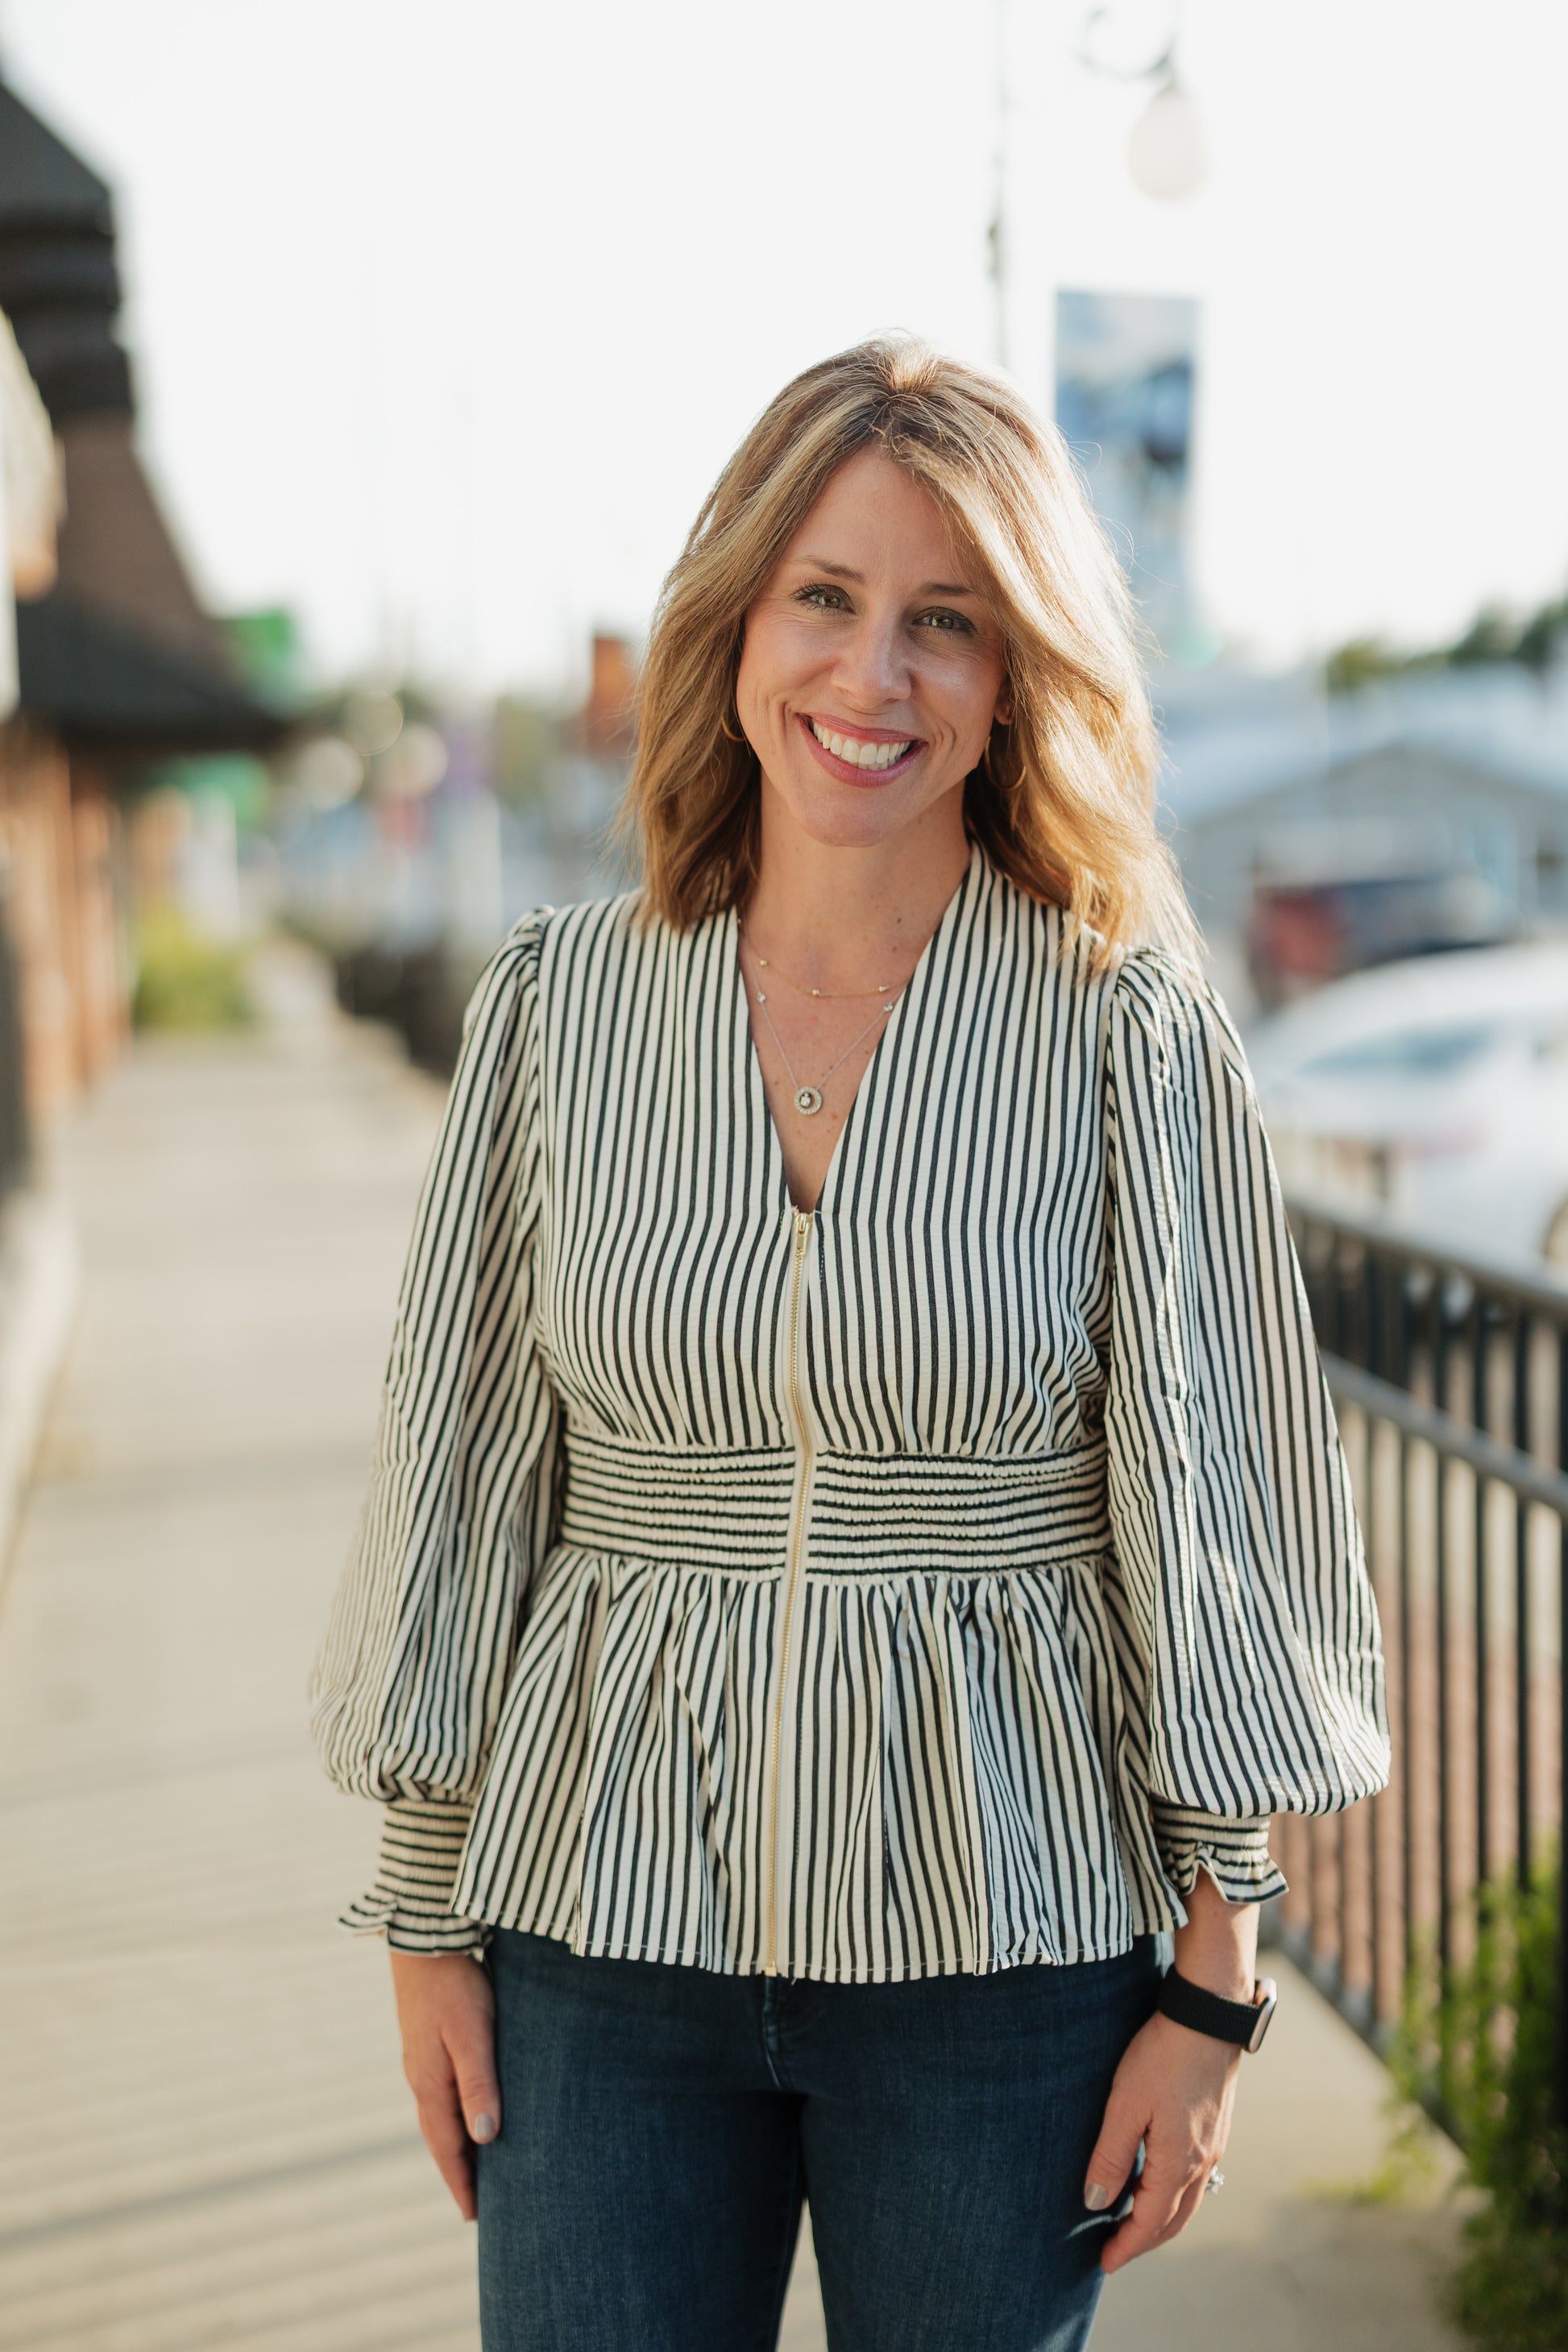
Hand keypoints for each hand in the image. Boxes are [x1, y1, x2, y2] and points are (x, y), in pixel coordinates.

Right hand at [389, 1949, 500, 2220]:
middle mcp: (421, 2079)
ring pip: (441, 2116)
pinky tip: (470, 2114)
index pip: (447, 2148)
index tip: (475, 2217)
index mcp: (429, 2084)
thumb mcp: (473, 2034)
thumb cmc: (455, 1985)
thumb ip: (478, 2082)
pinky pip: (443, 2094)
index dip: (462, 2183)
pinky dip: (456, 2116)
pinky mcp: (429, 2044)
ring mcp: (422, 2061)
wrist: (426, 1938)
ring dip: (458, 2145)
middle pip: (441, 2138)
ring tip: (478, 2170)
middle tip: (479, 2207)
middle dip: (459, 2173)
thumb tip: (485, 2137)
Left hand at [1083, 2009, 1237, 2271]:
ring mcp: (1214, 2146)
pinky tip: (1158, 2182)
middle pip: (1173, 2220)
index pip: (1150, 2223)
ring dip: (1161, 2220)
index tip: (1104, 2262)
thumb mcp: (1125, 2105)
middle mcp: (1202, 2163)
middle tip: (1115, 2251)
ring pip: (1188, 2201)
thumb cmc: (1163, 2057)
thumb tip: (1096, 2202)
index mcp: (1178, 2164)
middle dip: (1144, 2241)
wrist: (1208, 2019)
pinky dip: (1174, 2195)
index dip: (1126, 2246)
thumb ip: (1110, 2157)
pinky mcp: (1217, 2128)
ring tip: (1132, 2223)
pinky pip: (1195, 2178)